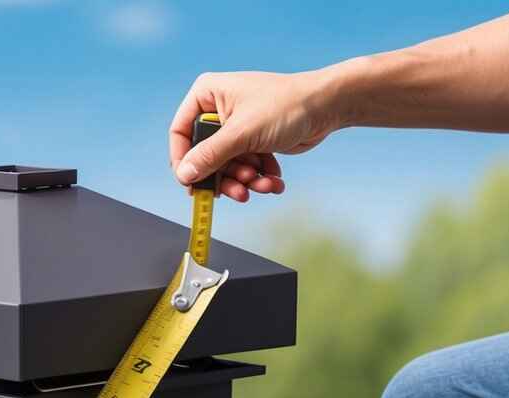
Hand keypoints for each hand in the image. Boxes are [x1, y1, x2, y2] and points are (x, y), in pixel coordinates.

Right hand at [168, 70, 343, 200]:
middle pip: (204, 156)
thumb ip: (210, 156)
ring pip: (226, 166)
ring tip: (262, 185)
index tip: (192, 185)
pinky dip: (257, 178)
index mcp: (207, 95)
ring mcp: (235, 127)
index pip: (181, 133)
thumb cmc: (286, 106)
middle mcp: (217, 110)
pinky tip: (273, 181)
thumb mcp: (242, 133)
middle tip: (239, 191)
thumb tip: (184, 176)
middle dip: (225, 176)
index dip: (183, 161)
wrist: (328, 106)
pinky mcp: (252, 142)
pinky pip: (244, 167)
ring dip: (244, 181)